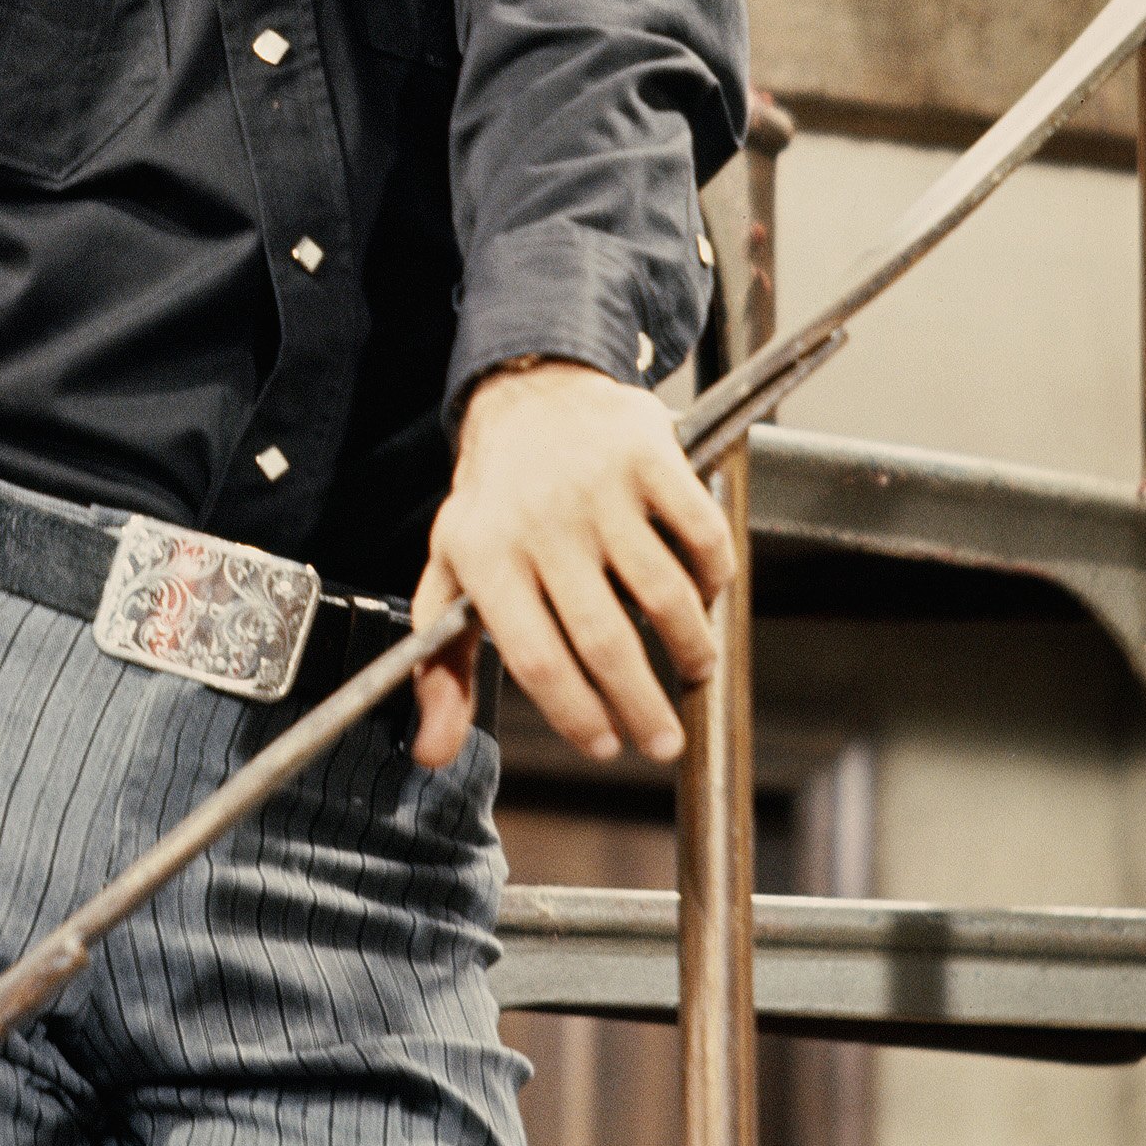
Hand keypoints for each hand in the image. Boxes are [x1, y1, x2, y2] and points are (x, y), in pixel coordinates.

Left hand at [411, 358, 737, 770]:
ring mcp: (599, 485)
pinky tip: (704, 596)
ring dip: (689, 647)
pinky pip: (701, 534)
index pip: (535, 656)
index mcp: (485, 553)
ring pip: (662, 593)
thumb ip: (443, 666)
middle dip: (641, 705)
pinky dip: (713, 578)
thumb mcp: (450, 574)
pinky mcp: (650, 454)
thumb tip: (432, 751)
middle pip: (602, 638)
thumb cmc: (493, 502)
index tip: (605, 745)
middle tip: (662, 739)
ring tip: (693, 670)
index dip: (575, 713)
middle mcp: (540, 519)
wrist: (529, 394)